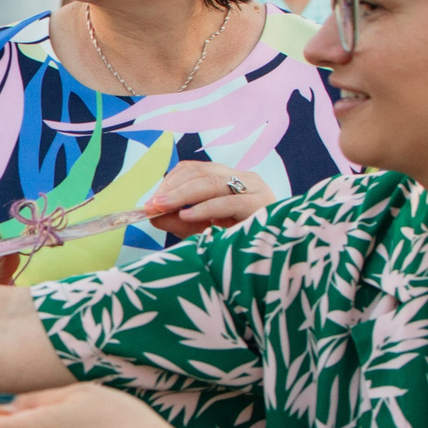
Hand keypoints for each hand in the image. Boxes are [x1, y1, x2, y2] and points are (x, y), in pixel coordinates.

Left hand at [143, 162, 271, 236]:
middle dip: (172, 189)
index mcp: (229, 179)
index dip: (170, 182)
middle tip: (152, 205)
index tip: (151, 201)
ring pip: (212, 183)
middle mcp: (243, 178)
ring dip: (182, 195)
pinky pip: (228, 202)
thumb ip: (179, 222)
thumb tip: (152, 215)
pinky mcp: (262, 204)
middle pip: (200, 173)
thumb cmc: (240, 242)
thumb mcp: (203, 231)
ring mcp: (254, 188)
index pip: (194, 169)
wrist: (276, 258)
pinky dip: (204, 208)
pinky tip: (187, 216)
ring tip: (162, 208)